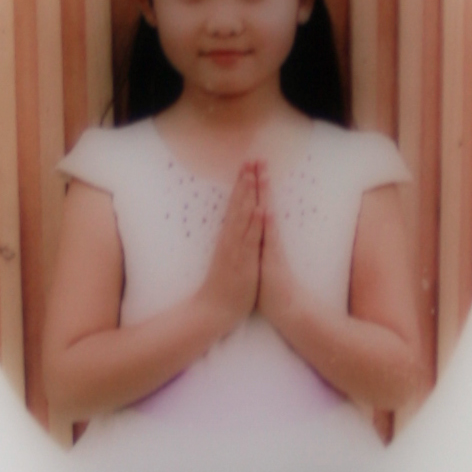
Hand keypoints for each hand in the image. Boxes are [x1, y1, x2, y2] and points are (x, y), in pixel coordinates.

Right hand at [198, 163, 267, 328]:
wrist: (211, 312)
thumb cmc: (221, 290)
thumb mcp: (227, 263)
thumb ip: (232, 247)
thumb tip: (234, 233)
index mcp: (229, 239)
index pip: (236, 207)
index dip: (243, 187)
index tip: (247, 168)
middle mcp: (231, 240)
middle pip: (239, 205)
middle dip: (246, 182)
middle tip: (251, 159)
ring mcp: (236, 250)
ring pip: (244, 217)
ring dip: (250, 195)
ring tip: (254, 174)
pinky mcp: (241, 262)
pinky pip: (250, 239)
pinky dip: (255, 223)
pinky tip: (259, 207)